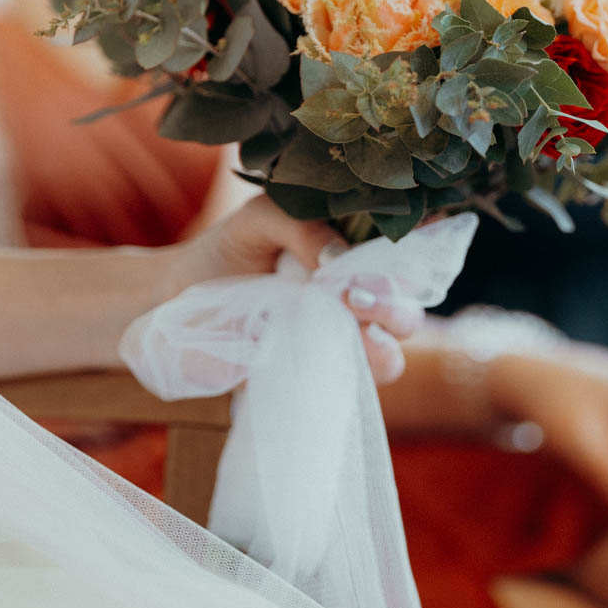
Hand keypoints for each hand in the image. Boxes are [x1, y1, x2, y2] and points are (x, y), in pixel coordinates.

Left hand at [166, 199, 424, 383]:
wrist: (176, 296)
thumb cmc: (228, 249)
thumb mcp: (262, 217)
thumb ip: (304, 227)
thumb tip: (338, 261)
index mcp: (359, 255)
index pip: (415, 252)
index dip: (430, 244)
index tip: (425, 234)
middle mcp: (360, 301)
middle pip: (410, 311)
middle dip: (396, 304)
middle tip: (357, 293)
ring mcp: (340, 345)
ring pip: (389, 357)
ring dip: (377, 344)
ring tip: (342, 322)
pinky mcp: (314, 379)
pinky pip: (346, 390)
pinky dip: (342, 373)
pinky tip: (318, 351)